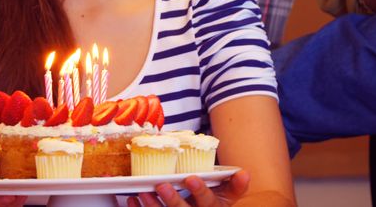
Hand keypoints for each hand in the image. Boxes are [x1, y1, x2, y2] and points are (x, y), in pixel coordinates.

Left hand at [128, 171, 248, 206]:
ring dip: (152, 206)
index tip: (191, 178)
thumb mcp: (228, 198)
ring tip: (142, 193)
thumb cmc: (213, 206)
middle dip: (173, 200)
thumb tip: (244, 173)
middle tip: (161, 185)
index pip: (208, 202)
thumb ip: (235, 186)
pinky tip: (131, 201)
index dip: (200, 191)